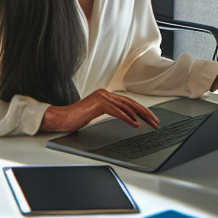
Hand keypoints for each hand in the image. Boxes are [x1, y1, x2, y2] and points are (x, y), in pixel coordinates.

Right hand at [40, 88, 159, 133]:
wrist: (61, 118)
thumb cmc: (76, 118)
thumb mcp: (96, 114)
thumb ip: (109, 112)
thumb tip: (126, 118)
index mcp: (106, 95)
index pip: (128, 103)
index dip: (142, 110)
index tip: (151, 119)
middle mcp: (106, 94)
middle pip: (131, 103)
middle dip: (146, 113)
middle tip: (156, 122)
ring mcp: (102, 97)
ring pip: (127, 106)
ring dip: (140, 116)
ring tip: (150, 123)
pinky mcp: (98, 104)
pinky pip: (117, 111)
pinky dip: (128, 118)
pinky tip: (135, 124)